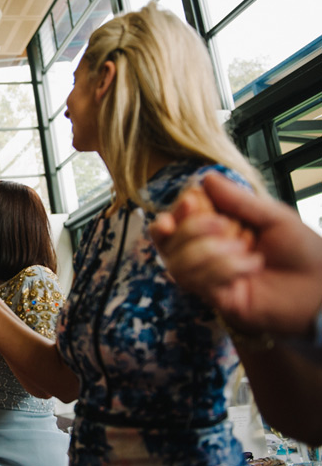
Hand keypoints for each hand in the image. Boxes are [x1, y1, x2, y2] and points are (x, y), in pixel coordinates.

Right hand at [150, 172, 321, 336]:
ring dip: (210, 253)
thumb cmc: (302, 250)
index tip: (189, 203)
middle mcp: (204, 251)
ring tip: (246, 251)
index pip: (178, 218)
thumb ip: (238, 200)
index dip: (176, 212)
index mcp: (215, 227)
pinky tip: (250, 268)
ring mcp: (206, 276)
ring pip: (178, 263)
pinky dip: (224, 269)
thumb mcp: (273, 216)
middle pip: (168, 241)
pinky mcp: (215, 298)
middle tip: (223, 225)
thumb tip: (206, 178)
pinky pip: (200, 281)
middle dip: (192, 230)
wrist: (321, 287)